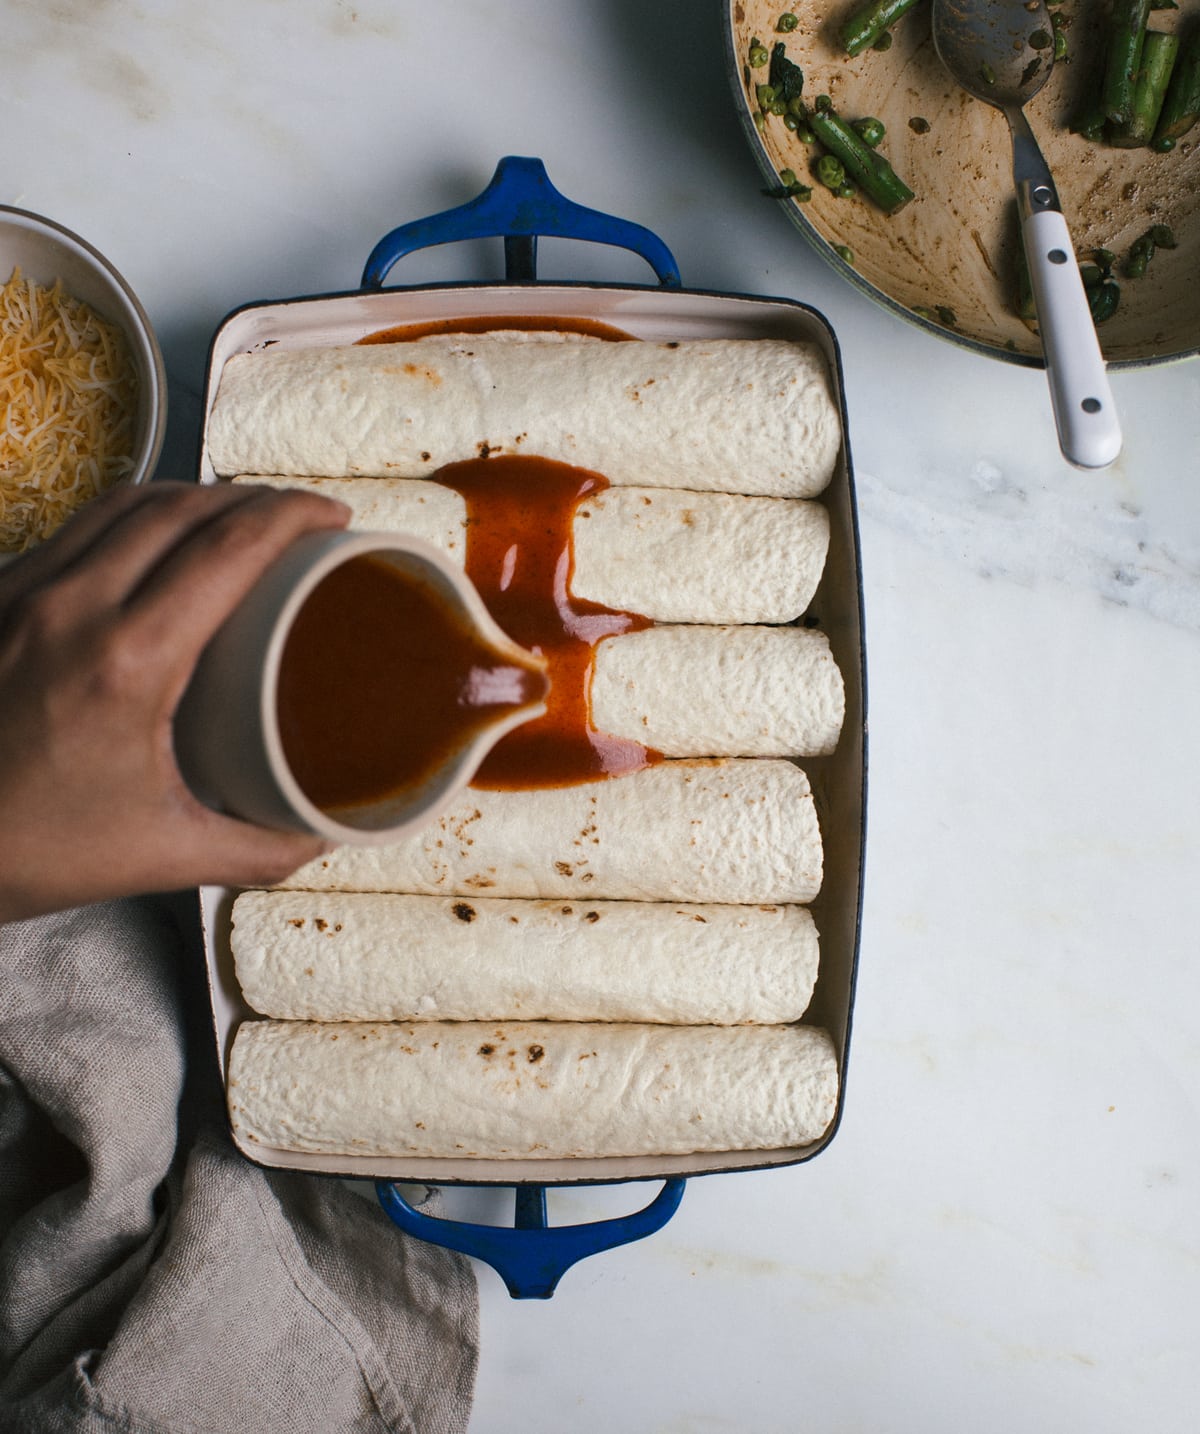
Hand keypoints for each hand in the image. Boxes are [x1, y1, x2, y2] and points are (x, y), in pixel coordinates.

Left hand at [0, 481, 350, 922]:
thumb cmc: (30, 849)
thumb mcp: (164, 856)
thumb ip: (258, 850)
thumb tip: (322, 833)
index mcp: (128, 662)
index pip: (228, 549)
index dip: (291, 516)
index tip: (332, 517)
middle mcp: (71, 608)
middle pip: (183, 508)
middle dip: (254, 498)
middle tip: (301, 517)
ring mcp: (24, 594)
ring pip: (125, 502)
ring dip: (194, 495)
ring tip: (239, 514)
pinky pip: (78, 527)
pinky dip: (136, 515)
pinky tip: (160, 537)